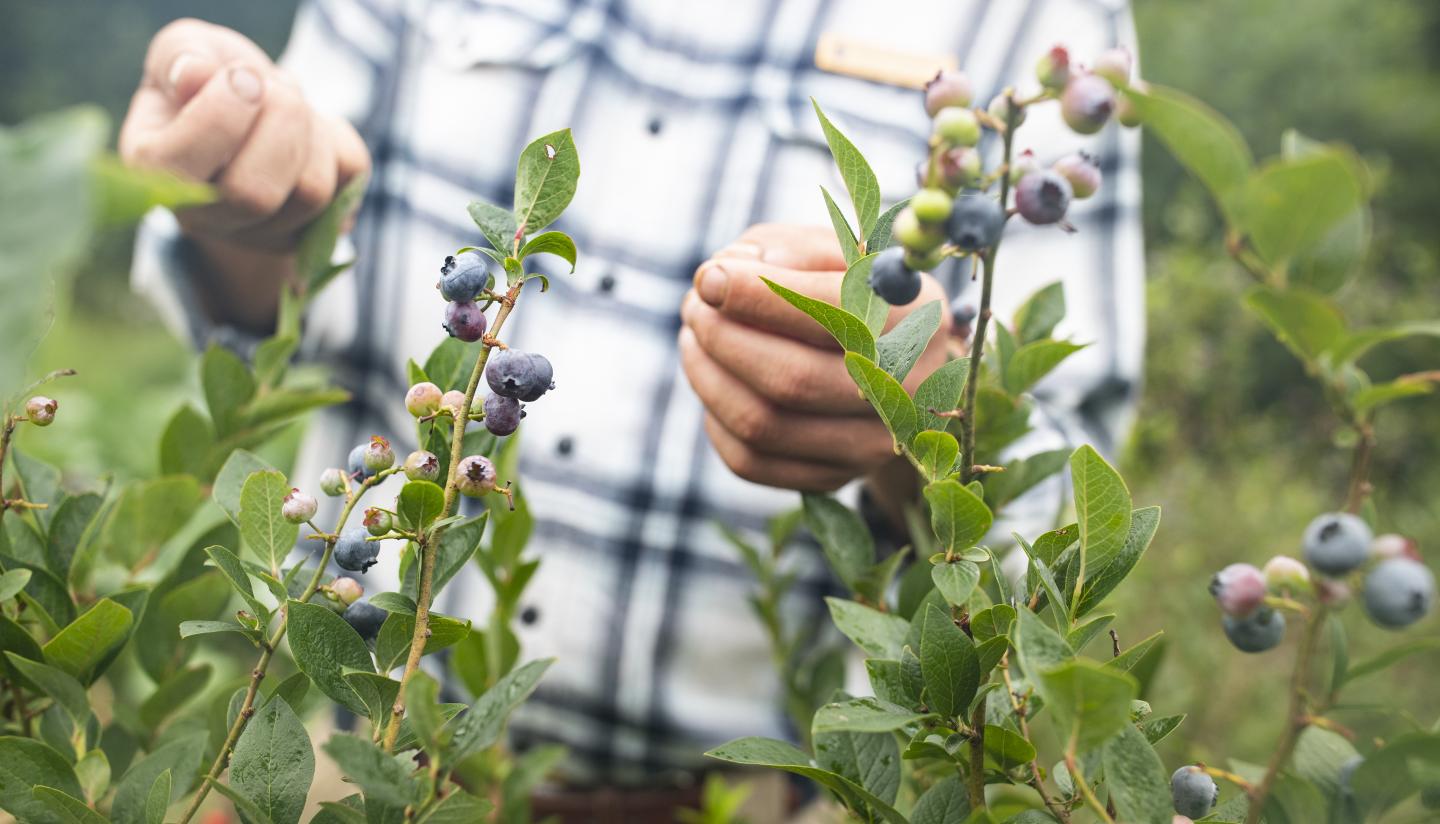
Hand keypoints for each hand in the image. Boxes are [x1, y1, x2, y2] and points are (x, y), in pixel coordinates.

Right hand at [119, 18, 369, 252]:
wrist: (253, 113)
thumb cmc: (209, 83)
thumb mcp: (183, 53)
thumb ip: (179, 56)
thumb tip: (194, 76)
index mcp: (155, 175)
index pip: (181, 168)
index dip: (222, 114)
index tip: (240, 75)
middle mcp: (206, 219)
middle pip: (254, 196)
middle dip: (279, 122)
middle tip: (276, 88)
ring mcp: (266, 233)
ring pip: (311, 192)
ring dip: (311, 128)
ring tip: (288, 104)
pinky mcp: (319, 227)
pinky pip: (349, 179)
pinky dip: (337, 138)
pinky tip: (310, 131)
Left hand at [680, 224, 950, 491]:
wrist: (901, 364)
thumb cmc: (854, 294)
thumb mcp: (835, 252)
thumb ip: (785, 251)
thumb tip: (719, 279)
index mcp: (914, 319)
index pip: (831, 312)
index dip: (757, 296)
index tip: (710, 278)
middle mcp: (904, 391)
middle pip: (789, 379)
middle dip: (722, 337)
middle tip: (694, 305)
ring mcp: (871, 444)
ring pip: (762, 424)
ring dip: (707, 376)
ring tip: (694, 336)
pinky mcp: (834, 477)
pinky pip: (750, 460)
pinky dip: (714, 418)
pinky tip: (714, 380)